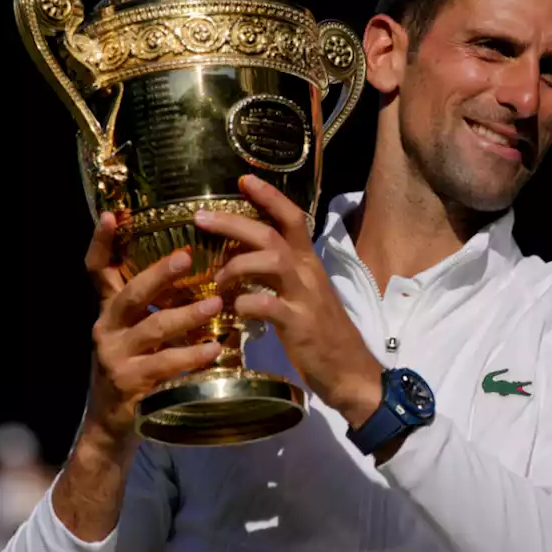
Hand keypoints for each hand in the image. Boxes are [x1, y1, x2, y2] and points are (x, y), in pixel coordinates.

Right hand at [81, 212, 224, 445]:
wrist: (111, 427)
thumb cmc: (134, 371)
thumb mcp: (137, 333)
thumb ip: (155, 305)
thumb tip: (194, 267)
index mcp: (108, 310)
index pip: (96, 269)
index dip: (101, 242)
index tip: (113, 215)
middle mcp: (105, 328)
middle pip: (128, 294)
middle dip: (158, 274)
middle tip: (186, 257)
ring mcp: (114, 356)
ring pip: (151, 328)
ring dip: (186, 315)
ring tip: (216, 305)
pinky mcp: (128, 384)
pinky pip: (162, 365)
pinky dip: (190, 356)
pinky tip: (213, 350)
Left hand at [195, 175, 384, 427]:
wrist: (351, 372)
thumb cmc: (323, 334)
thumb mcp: (304, 296)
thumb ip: (278, 276)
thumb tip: (243, 259)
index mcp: (309, 263)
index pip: (292, 218)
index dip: (269, 196)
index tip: (243, 179)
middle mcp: (308, 273)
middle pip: (271, 234)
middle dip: (233, 222)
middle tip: (201, 217)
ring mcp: (305, 297)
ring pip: (271, 261)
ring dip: (236, 264)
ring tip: (218, 280)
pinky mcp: (300, 325)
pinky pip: (268, 305)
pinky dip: (245, 304)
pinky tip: (235, 312)